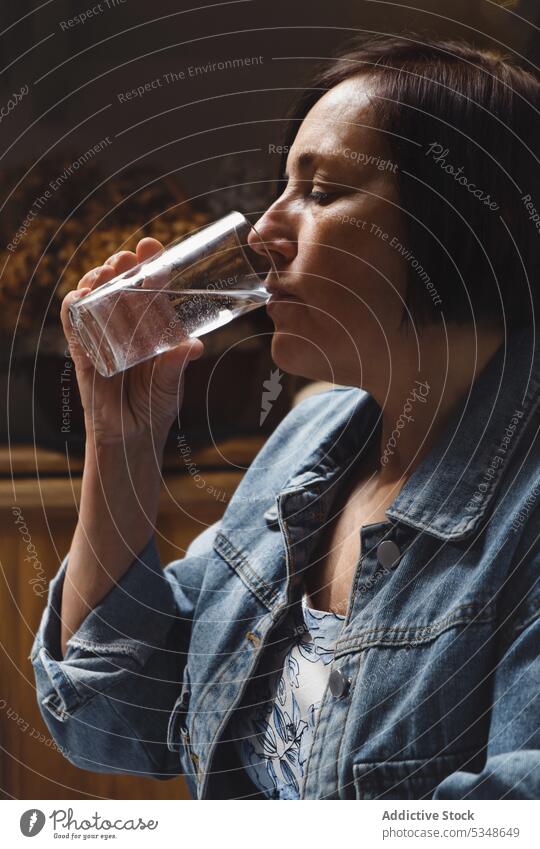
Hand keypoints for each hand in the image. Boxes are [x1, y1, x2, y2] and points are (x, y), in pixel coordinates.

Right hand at [61, 238, 203, 446]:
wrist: (132, 439)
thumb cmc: (155, 407)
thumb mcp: (171, 384)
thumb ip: (178, 365)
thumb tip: (194, 346)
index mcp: (151, 326)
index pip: (149, 287)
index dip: (149, 264)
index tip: (152, 246)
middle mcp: (126, 327)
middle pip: (119, 286)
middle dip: (122, 266)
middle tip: (128, 257)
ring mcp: (102, 337)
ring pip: (95, 298)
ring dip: (98, 280)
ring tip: (108, 271)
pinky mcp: (84, 353)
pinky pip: (74, 325)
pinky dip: (74, 307)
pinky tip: (82, 295)